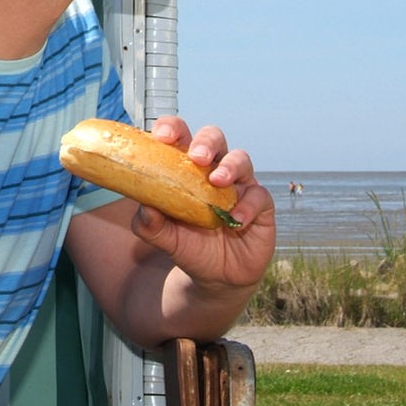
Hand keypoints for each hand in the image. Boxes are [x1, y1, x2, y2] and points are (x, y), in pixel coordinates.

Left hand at [131, 116, 276, 290]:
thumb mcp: (165, 238)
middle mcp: (214, 169)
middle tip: (197, 157)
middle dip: (205, 142)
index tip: (162, 136)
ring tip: (218, 182)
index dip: (172, 129)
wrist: (217, 276)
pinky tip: (235, 221)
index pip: (180, 137)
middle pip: (213, 138)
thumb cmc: (190, 246)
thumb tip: (145, 207)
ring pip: (240, 159)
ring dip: (230, 167)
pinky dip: (247, 206)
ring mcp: (239, 184)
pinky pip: (259, 195)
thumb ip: (151, 224)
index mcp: (186, 168)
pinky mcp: (260, 203)